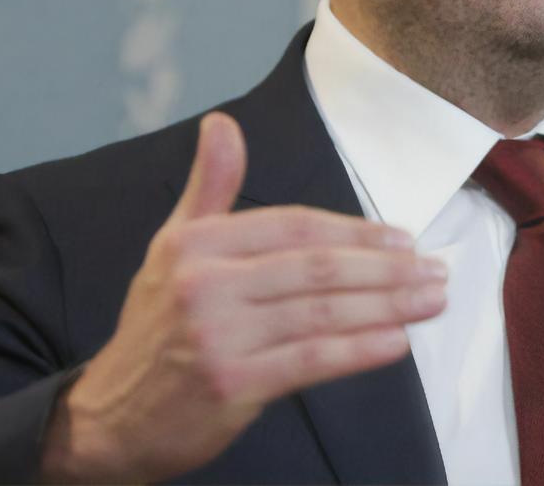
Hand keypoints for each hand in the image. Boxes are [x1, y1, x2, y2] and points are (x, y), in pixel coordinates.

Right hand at [39, 111, 446, 482]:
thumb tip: (222, 123)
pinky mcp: (232, 385)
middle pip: (317, 267)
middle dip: (386, 269)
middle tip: (434, 270)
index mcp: (197, 244)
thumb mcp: (172, 247)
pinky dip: (360, 350)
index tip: (403, 239)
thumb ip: (210, 187)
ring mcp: (219, 336)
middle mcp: (205, 284)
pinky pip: (312, 360)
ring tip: (431, 300)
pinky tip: (397, 342)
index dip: (354, 231)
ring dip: (388, 306)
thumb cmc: (157, 328)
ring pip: (323, 312)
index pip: (294, 226)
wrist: (109, 420)